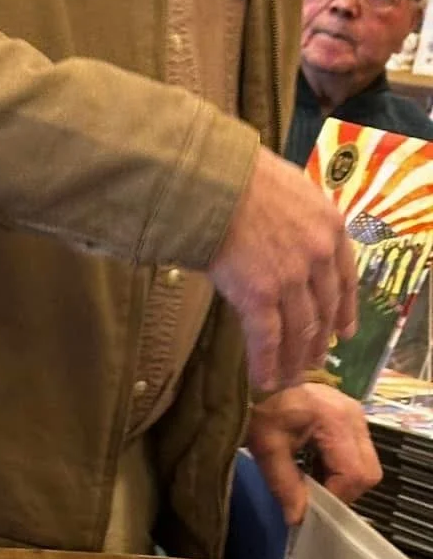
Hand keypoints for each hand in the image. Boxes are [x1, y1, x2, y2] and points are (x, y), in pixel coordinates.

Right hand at [208, 149, 357, 390]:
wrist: (212, 180)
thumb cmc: (239, 178)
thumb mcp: (290, 191)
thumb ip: (299, 222)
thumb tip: (284, 244)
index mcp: (330, 227)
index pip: (346, 279)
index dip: (345, 311)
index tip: (342, 333)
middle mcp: (319, 256)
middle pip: (323, 310)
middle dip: (317, 342)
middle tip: (311, 362)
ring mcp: (291, 277)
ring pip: (299, 330)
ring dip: (294, 359)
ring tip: (288, 377)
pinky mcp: (259, 295)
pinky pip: (267, 339)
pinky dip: (267, 364)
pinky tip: (264, 380)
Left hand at [246, 384, 381, 526]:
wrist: (261, 380)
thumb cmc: (261, 411)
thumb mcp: (266, 450)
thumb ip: (284, 485)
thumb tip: (298, 519)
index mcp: (335, 421)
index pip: (354, 474)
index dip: (336, 496)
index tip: (312, 505)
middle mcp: (354, 416)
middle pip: (368, 472)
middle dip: (344, 491)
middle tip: (315, 494)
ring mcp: (357, 415)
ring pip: (368, 464)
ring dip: (344, 480)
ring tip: (314, 479)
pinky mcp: (354, 417)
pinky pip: (360, 453)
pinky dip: (344, 467)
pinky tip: (319, 465)